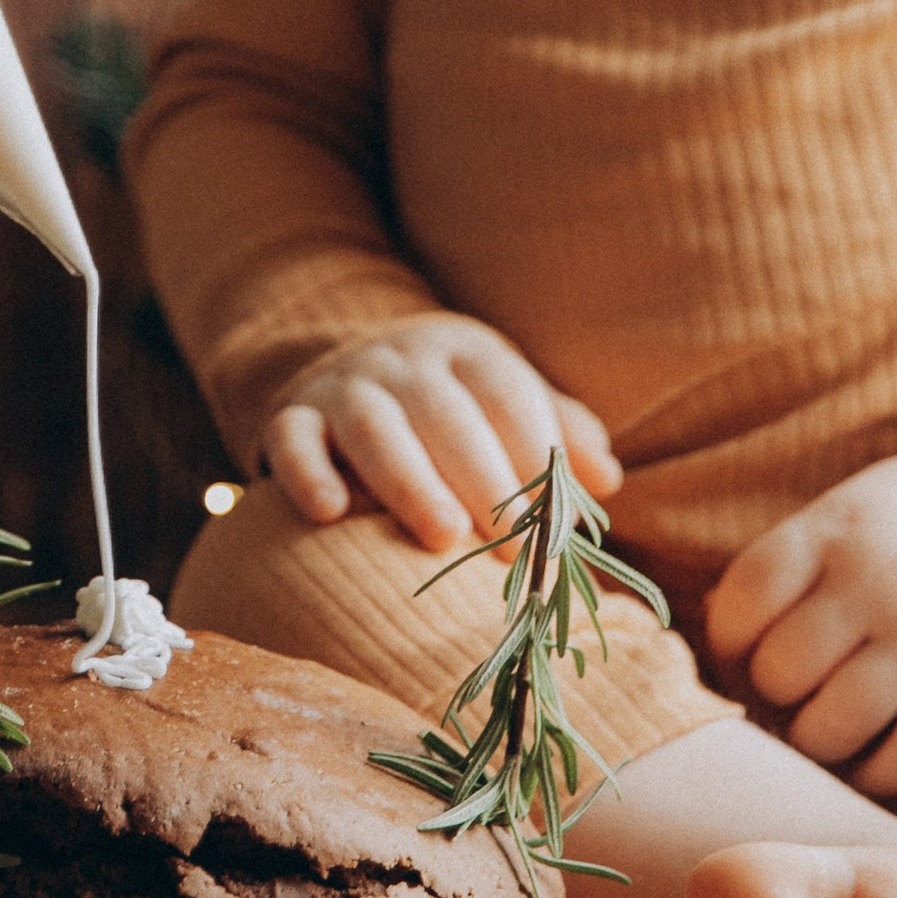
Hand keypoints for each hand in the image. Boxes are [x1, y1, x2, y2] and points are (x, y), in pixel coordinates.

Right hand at [262, 313, 621, 553]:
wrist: (349, 368)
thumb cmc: (454, 407)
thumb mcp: (507, 403)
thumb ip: (559, 434)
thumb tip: (605, 479)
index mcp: (466, 351)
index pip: (506, 392)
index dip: (534, 450)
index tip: (557, 517)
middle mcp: (403, 360)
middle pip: (445, 413)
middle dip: (483, 479)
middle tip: (511, 546)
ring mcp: (343, 385)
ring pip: (373, 426)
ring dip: (410, 481)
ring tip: (443, 536)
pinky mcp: (291, 415)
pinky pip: (292, 438)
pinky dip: (306, 472)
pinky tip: (328, 514)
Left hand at [703, 431, 896, 796]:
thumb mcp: (844, 513)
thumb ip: (786, 573)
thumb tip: (719, 661)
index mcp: (833, 530)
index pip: (742, 601)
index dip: (726, 641)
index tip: (743, 648)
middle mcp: (877, 584)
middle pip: (781, 672)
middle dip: (772, 693)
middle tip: (789, 690)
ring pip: (832, 728)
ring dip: (815, 740)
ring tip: (823, 723)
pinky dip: (875, 773)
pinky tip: (868, 755)